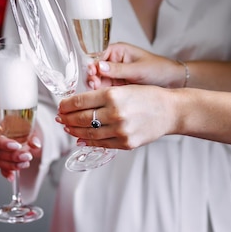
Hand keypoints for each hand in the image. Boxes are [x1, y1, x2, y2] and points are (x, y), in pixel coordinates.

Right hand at [0, 121, 42, 180]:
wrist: (25, 132)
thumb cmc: (22, 126)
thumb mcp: (28, 127)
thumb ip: (31, 135)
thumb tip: (35, 144)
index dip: (3, 143)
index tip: (16, 146)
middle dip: (13, 156)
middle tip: (26, 156)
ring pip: (0, 162)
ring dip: (13, 165)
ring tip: (25, 163)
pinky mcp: (1, 161)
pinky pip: (2, 169)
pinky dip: (7, 173)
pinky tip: (12, 176)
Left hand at [57, 85, 174, 149]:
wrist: (170, 111)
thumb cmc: (148, 96)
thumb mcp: (123, 88)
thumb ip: (101, 96)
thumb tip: (77, 105)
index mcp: (113, 95)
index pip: (79, 101)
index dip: (66, 105)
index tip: (61, 106)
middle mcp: (115, 113)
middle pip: (80, 118)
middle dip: (66, 118)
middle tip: (60, 118)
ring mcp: (120, 130)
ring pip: (87, 133)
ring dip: (74, 131)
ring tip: (67, 128)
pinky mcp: (125, 143)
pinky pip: (100, 144)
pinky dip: (88, 142)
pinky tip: (81, 139)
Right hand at [88, 42, 185, 89]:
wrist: (172, 82)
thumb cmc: (159, 69)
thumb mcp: (138, 69)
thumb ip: (118, 69)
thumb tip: (99, 67)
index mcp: (118, 51)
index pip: (98, 55)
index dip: (93, 64)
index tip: (91, 72)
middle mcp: (113, 62)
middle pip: (95, 69)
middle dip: (92, 76)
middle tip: (94, 84)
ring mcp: (114, 75)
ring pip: (98, 80)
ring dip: (95, 86)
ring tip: (96, 91)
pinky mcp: (117, 86)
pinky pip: (104, 89)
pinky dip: (101, 93)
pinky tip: (100, 97)